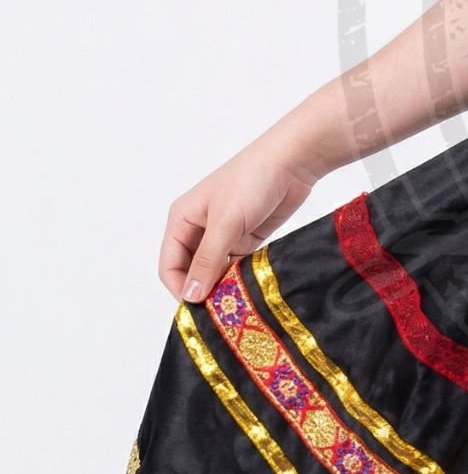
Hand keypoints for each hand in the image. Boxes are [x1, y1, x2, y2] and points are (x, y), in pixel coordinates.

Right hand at [159, 130, 324, 303]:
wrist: (293, 162)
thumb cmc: (253, 180)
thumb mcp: (226, 222)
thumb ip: (208, 260)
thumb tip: (189, 296)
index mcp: (182, 220)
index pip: (169, 266)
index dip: (180, 289)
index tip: (198, 310)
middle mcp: (199, 229)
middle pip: (191, 272)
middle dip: (202, 291)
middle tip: (220, 311)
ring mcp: (224, 235)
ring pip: (214, 272)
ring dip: (223, 287)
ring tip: (237, 302)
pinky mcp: (246, 239)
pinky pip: (236, 267)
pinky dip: (240, 279)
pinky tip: (249, 288)